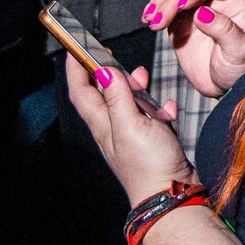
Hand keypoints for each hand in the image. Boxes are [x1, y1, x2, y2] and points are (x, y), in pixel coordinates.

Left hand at [61, 53, 188, 205]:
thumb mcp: (130, 125)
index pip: (81, 92)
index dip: (76, 69)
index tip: (75, 48)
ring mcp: (131, 134)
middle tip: (117, 59)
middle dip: (110, 73)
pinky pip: (152, 116)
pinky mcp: (150, 140)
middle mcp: (112, 128)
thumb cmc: (148, 165)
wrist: (170, 195)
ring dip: (138, 89)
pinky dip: (160, 109)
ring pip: (129, 102)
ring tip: (146, 82)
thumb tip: (103, 71)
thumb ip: (118, 97)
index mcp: (102, 124)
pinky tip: (169, 110)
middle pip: (103, 94)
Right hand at [142, 0, 244, 97]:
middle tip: (159, 21)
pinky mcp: (180, 24)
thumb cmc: (242, 68)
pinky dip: (155, 11)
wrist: (228, 87)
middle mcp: (215, 1)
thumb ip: (224, 30)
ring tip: (150, 20)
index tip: (183, 4)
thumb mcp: (239, 51)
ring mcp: (196, 11)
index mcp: (235, 2)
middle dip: (172, 0)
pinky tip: (147, 20)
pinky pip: (166, 9)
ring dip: (160, 3)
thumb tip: (202, 12)